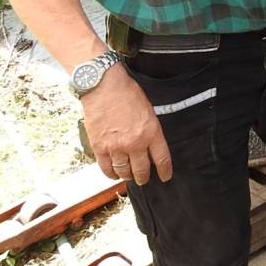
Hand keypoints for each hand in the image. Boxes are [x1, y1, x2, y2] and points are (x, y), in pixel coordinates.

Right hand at [82, 64, 171, 184]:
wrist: (104, 87)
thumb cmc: (127, 93)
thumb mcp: (149, 110)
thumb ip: (151, 129)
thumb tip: (151, 144)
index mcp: (151, 132)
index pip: (162, 158)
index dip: (165, 170)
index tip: (166, 176)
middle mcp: (135, 143)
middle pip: (142, 169)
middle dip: (144, 177)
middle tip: (144, 179)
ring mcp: (116, 147)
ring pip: (124, 171)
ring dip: (127, 176)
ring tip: (129, 176)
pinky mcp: (100, 147)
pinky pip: (106, 168)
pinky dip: (111, 173)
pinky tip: (114, 173)